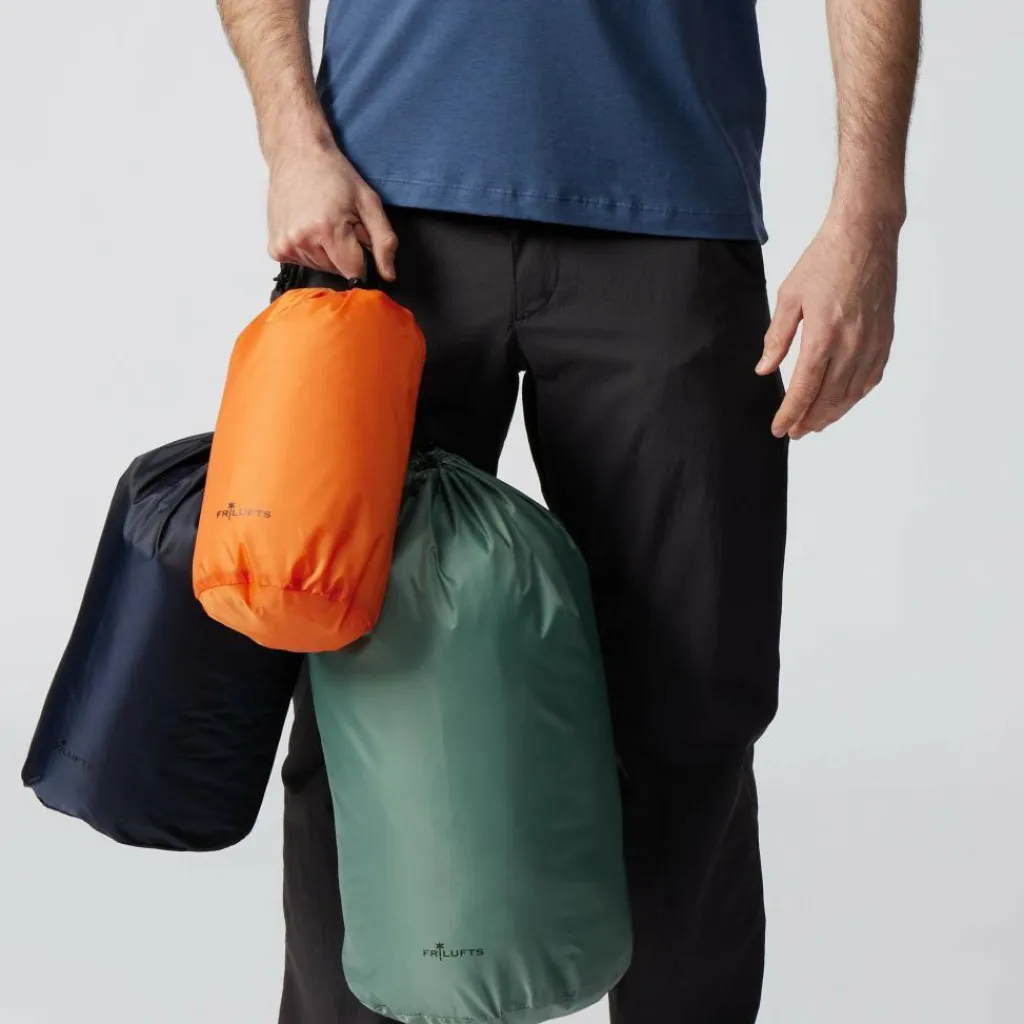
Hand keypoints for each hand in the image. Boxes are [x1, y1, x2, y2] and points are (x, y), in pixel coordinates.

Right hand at [267, 139, 397, 280]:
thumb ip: (384, 242)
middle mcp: (303, 241)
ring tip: (321, 222)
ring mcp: (286, 246)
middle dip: (344, 253)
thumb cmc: (335, 175)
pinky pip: (303, 263)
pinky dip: (309, 251)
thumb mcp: (369, 203)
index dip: (361, 259)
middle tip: (339, 224)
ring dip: (327, 252)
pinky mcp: (276, 249)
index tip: (356, 236)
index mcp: (328, 230)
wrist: (297, 155)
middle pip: (337, 271)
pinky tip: (307, 227)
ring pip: (320, 268)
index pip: (354, 273)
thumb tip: (389, 275)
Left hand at [756, 209, 899, 439]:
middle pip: (829, 398)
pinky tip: (843, 401)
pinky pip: (871, 377)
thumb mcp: (789, 297)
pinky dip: (856, 395)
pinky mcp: (885, 336)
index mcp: (823, 335)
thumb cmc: (824, 261)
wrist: (866, 236)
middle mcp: (851, 343)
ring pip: (852, 393)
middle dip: (810, 420)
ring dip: (833, 413)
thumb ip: (777, 337)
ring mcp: (872, 342)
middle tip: (795, 432)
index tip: (779, 429)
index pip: (804, 388)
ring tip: (816, 424)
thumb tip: (764, 369)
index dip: (790, 413)